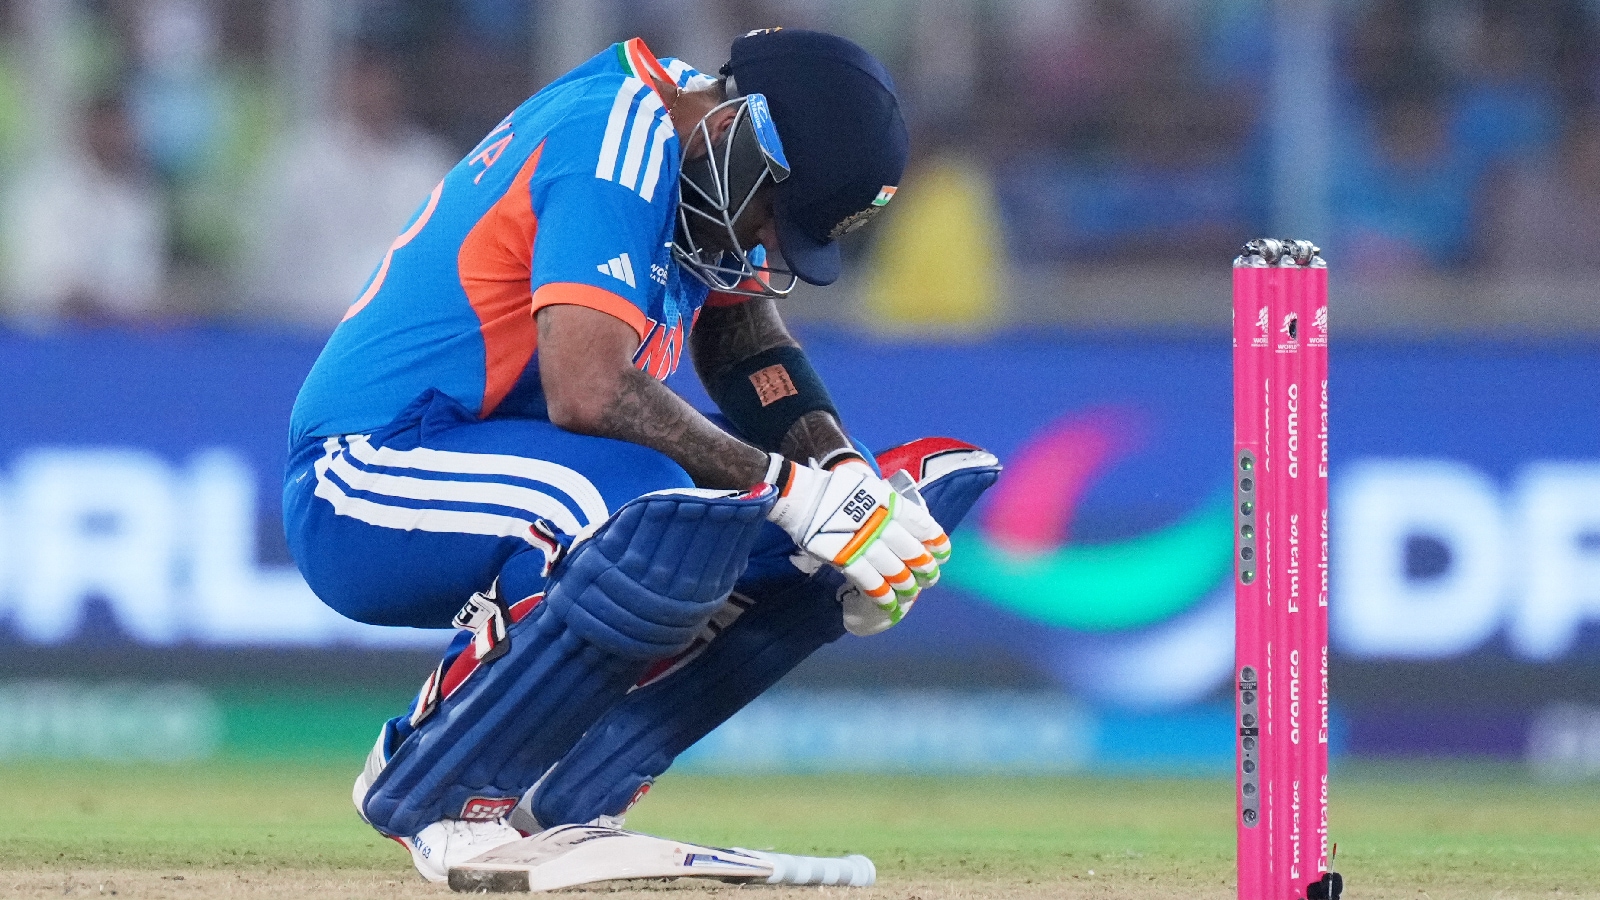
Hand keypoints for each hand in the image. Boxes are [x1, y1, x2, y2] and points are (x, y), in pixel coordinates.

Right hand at [764, 453, 949, 624]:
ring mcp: (865, 544)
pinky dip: (883, 597)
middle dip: (926, 570)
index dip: (937, 543)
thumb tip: (904, 522)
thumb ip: (889, 504)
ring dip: (907, 586)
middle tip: (931, 578)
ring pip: (897, 572)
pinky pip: (872, 584)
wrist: (804, 497)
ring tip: (911, 593)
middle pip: (914, 554)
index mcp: (891, 505)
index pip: (924, 527)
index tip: (943, 554)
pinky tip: (889, 603)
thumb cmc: (837, 489)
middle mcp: (883, 525)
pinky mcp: (847, 560)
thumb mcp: (870, 487)